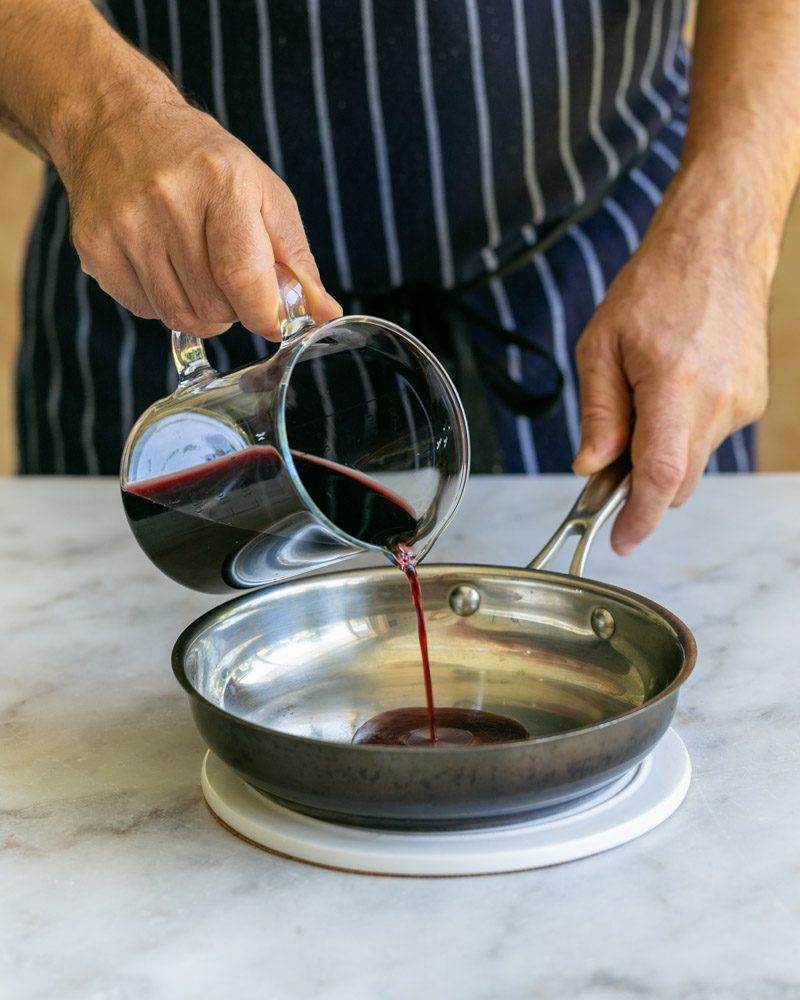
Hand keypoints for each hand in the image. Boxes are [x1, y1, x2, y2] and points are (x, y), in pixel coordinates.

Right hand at [61, 94, 340, 337]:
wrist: (116, 122)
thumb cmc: (203, 162)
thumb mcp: (264, 195)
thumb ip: (297, 260)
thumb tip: (326, 314)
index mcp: (220, 182)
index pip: (245, 277)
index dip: (266, 314)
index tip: (274, 318)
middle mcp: (166, 201)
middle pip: (214, 305)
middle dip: (234, 307)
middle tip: (231, 278)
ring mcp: (125, 225)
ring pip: (180, 316)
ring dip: (202, 310)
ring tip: (200, 271)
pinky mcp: (95, 247)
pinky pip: (144, 310)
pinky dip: (164, 302)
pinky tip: (164, 266)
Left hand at [572, 176, 770, 553]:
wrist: (718, 247)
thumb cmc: (655, 287)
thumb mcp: (601, 345)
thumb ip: (599, 413)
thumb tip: (592, 466)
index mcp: (675, 383)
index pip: (660, 473)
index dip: (639, 517)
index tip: (622, 539)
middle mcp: (719, 400)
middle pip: (676, 478)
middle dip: (641, 483)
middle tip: (611, 454)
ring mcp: (743, 403)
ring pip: (692, 460)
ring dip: (662, 450)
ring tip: (646, 393)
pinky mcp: (753, 401)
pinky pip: (709, 437)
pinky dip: (682, 430)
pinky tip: (673, 386)